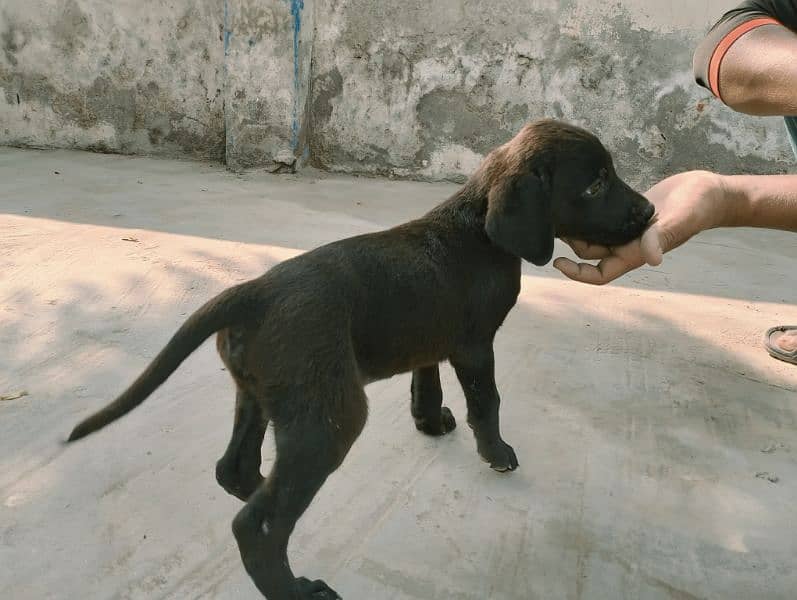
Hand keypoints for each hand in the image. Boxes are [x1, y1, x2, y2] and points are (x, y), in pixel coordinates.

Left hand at [553, 170, 729, 284]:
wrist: (711, 191)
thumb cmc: (698, 208)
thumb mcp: (679, 220)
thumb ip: (663, 237)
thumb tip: (652, 259)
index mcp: (636, 253)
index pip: (600, 274)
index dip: (578, 273)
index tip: (558, 262)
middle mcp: (628, 244)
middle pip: (590, 255)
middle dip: (570, 247)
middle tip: (550, 229)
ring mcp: (628, 229)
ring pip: (594, 236)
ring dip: (577, 230)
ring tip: (557, 215)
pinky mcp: (629, 213)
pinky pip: (603, 219)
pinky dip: (589, 215)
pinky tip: (575, 200)